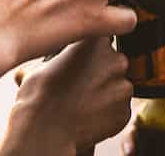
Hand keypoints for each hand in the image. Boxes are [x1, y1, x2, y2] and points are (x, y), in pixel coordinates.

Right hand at [3, 39, 133, 154]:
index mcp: (96, 41)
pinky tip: (88, 114)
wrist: (44, 130)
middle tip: (80, 82)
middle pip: (114, 61)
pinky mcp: (125, 112)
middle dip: (101, 70)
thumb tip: (62, 56)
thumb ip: (65, 53)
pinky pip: (119, 108)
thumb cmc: (39, 95)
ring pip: (118, 86)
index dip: (92, 49)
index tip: (84, 57)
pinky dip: (107, 112)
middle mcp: (115, 60)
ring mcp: (123, 87)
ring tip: (81, 101)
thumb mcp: (45, 60)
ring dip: (105, 91)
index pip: (103, 35)